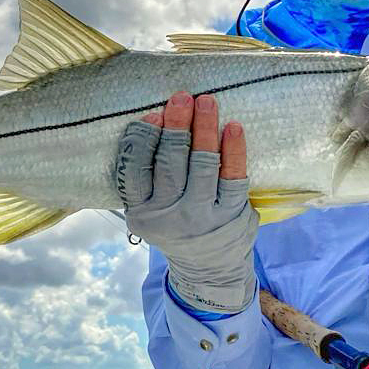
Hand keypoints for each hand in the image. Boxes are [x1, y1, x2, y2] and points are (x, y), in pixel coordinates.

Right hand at [115, 92, 257, 312]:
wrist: (208, 270)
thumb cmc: (175, 226)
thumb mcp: (150, 210)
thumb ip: (146, 177)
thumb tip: (157, 120)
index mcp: (142, 212)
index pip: (134, 171)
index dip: (142, 140)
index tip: (153, 115)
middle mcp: (169, 217)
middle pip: (169, 163)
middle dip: (176, 126)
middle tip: (181, 98)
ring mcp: (201, 217)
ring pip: (202, 166)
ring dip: (204, 129)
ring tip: (206, 102)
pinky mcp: (231, 216)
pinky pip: (233, 178)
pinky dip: (234, 151)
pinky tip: (233, 128)